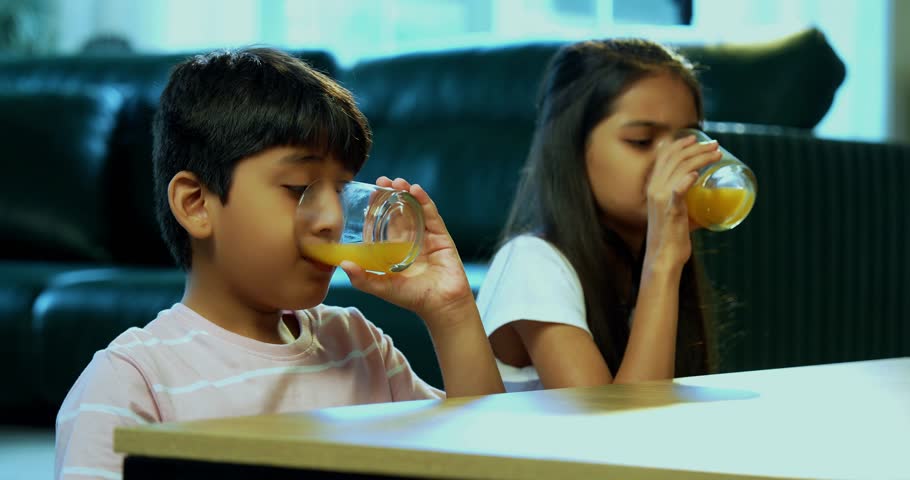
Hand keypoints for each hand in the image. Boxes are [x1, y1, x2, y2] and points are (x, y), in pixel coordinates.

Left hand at [339, 177, 473, 323]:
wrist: (441, 305)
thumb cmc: (413, 298)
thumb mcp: (382, 287)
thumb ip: (363, 278)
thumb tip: (343, 264)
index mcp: (394, 251)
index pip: (382, 224)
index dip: (376, 209)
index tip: (368, 194)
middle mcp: (410, 241)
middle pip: (399, 212)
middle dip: (391, 195)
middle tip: (382, 181)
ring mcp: (426, 237)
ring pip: (415, 209)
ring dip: (406, 194)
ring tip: (397, 181)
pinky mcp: (441, 236)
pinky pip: (432, 215)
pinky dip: (424, 201)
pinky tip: (415, 190)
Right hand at [645, 135, 720, 269]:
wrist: (663, 255)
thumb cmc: (672, 236)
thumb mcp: (675, 211)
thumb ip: (687, 201)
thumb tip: (710, 197)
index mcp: (653, 186)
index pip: (663, 156)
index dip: (679, 143)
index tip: (695, 138)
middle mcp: (654, 189)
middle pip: (675, 158)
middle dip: (696, 147)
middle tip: (715, 145)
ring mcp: (661, 199)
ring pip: (681, 169)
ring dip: (701, 158)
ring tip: (717, 154)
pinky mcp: (671, 211)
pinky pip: (677, 191)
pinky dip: (686, 181)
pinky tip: (696, 175)